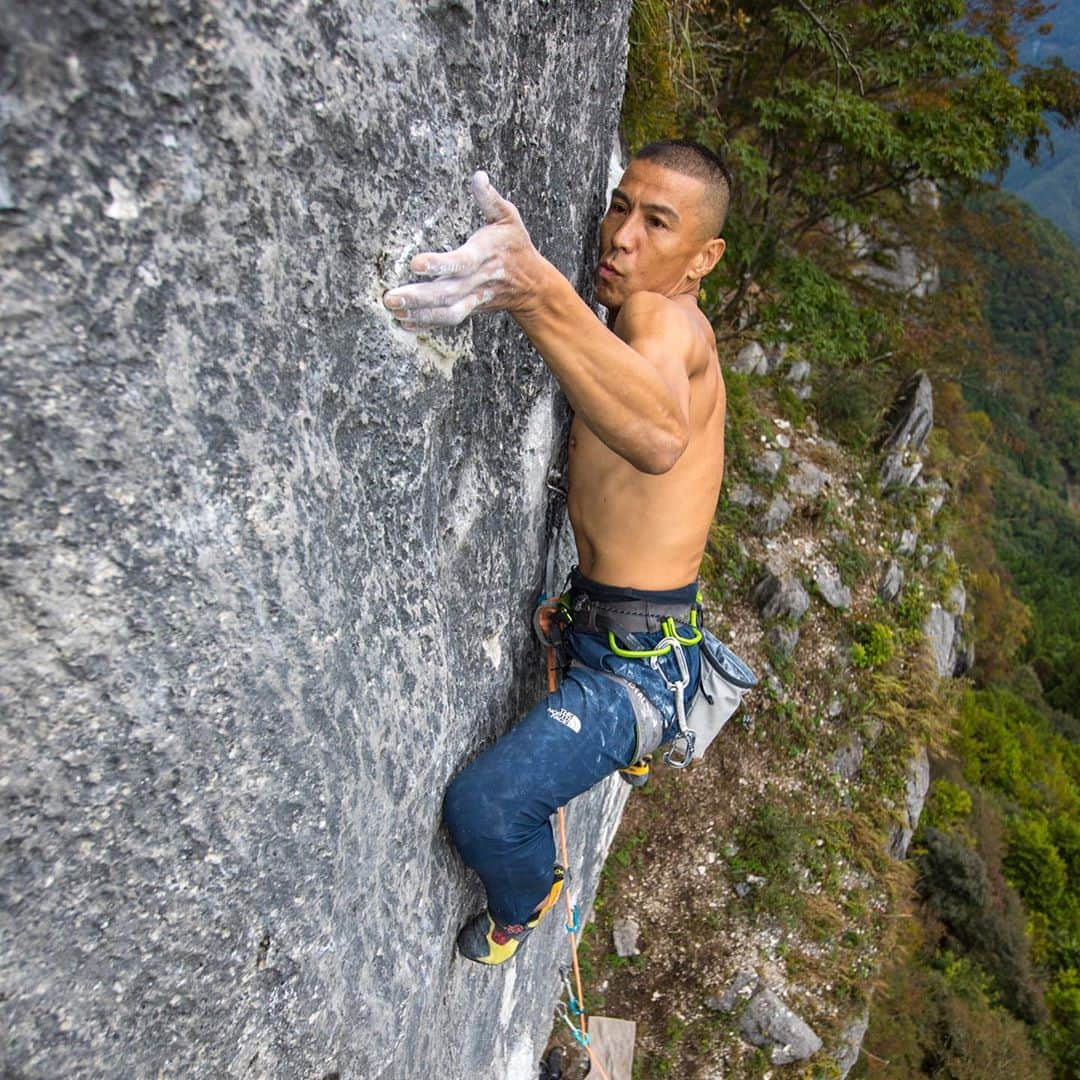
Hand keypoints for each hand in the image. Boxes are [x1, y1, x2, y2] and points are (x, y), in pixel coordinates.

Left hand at [383, 171, 539, 329]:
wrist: (532, 285)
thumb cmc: (516, 245)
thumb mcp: (509, 218)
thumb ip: (490, 199)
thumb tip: (478, 175)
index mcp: (485, 256)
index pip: (460, 262)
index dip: (438, 264)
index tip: (414, 263)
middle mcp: (477, 282)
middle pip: (447, 293)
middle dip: (418, 297)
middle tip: (390, 297)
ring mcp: (473, 299)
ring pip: (447, 312)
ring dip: (419, 313)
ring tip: (393, 310)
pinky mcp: (469, 310)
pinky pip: (447, 321)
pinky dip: (426, 323)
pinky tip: (404, 324)